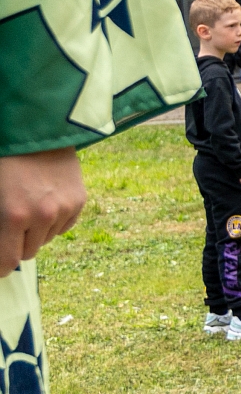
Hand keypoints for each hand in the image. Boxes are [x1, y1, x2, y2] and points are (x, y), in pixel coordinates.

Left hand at [0, 149, 85, 274]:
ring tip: (27, 205)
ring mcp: (65, 208)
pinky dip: (53, 221)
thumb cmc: (4, 159)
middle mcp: (43, 216)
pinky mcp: (80, 200)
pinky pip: (63, 225)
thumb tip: (1, 250)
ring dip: (35, 231)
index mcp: (13, 215)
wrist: (36, 126)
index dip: (0, 267)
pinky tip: (45, 200)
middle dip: (15, 244)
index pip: (7, 262)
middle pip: (27, 253)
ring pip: (45, 240)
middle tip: (9, 224)